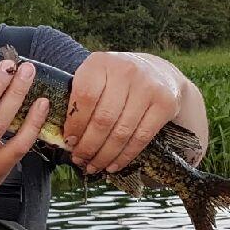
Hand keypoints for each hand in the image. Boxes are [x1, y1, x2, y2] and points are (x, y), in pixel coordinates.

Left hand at [64, 51, 184, 173]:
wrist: (158, 72)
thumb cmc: (115, 81)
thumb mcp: (95, 78)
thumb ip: (79, 99)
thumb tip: (65, 139)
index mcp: (100, 63)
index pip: (84, 98)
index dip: (75, 125)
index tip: (69, 142)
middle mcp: (126, 71)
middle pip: (103, 119)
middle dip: (88, 146)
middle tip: (79, 160)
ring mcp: (148, 87)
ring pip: (121, 132)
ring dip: (104, 155)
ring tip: (93, 166)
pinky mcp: (165, 103)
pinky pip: (141, 138)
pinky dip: (124, 156)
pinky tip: (113, 165)